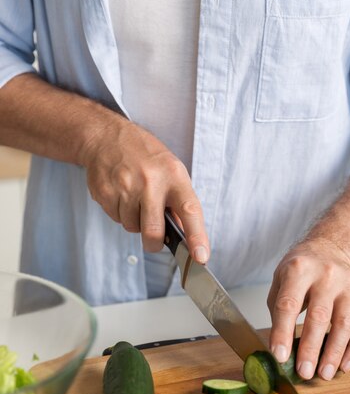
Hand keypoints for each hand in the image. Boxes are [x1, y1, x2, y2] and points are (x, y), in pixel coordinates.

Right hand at [82, 116, 208, 262]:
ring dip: (135, 222)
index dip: (197, 236)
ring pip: (132, 227)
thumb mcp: (171, 171)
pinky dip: (120, 213)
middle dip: (154, 243)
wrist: (106, 137)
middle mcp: (151, 181)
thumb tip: (186, 235)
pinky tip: (121, 195)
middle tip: (154, 241)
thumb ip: (179, 202)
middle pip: (153, 231)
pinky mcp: (106, 193)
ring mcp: (126, 187)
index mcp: (174, 176)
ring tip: (134, 200)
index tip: (201, 257)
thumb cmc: (145, 157)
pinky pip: (116, 219)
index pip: (190, 210)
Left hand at [267, 238, 349, 379]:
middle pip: (319, 317)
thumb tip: (280, 350)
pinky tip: (344, 365)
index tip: (280, 357)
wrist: (329, 249)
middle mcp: (326, 275)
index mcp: (299, 270)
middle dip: (311, 349)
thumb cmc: (300, 270)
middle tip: (304, 372)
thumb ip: (279, 311)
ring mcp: (349, 284)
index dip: (283, 332)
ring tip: (325, 374)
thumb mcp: (280, 280)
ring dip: (335, 353)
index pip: (289, 304)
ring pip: (345, 324)